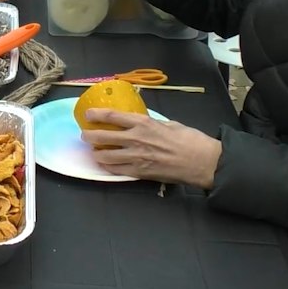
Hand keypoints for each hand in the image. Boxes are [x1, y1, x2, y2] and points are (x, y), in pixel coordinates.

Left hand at [81, 109, 221, 188]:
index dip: (96, 115)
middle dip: (89, 136)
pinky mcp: (139, 173)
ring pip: (105, 156)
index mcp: (143, 123)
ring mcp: (136, 157)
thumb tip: (140, 123)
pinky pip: (116, 170)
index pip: (113, 116)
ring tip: (95, 151)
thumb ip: (151, 123)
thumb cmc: (189, 139)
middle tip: (86, 135)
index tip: (87, 115)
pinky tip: (107, 164)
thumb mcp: (168, 123)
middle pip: (103, 137)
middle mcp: (135, 139)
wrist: (201, 162)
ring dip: (96, 153)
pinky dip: (108, 167)